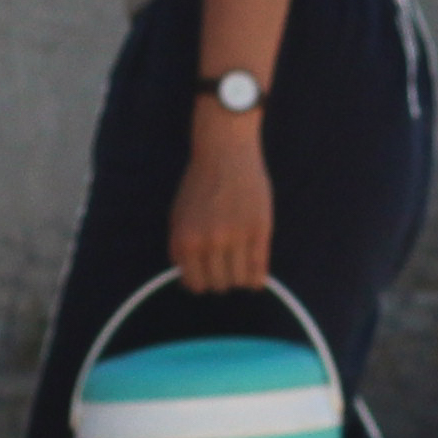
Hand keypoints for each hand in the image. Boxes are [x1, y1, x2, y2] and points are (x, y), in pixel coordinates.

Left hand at [170, 111, 273, 291]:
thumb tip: (188, 280)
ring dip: (239, 279)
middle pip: (218, 285)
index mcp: (185, 240)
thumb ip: (180, 248)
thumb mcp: (178, 216)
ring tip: (240, 268)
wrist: (225, 153)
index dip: (202, 282)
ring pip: (239, 280)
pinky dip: (257, 279)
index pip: (195, 283)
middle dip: (221, 280)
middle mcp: (209, 242)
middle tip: (225, 269)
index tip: (208, 276)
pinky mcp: (259, 230)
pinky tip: (256, 278)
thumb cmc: (199, 184)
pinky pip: (259, 268)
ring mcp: (236, 237)